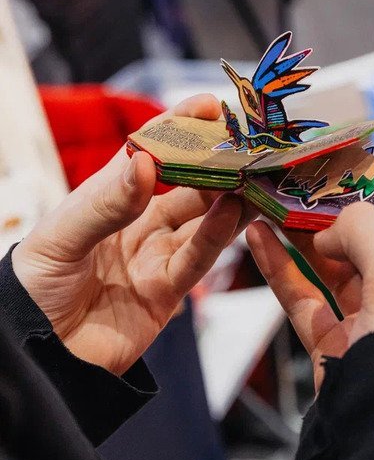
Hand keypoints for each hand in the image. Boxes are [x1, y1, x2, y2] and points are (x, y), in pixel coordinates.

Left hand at [13, 95, 253, 375]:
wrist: (36, 353)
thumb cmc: (33, 285)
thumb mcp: (61, 236)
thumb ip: (107, 202)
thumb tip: (146, 160)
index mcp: (108, 195)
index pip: (149, 150)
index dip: (179, 126)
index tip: (211, 106)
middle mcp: (137, 220)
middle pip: (185, 183)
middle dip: (216, 162)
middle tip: (247, 144)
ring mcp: (154, 253)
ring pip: (202, 218)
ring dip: (228, 196)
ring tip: (254, 175)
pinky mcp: (167, 290)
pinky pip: (197, 258)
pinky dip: (219, 236)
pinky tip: (236, 212)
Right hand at [247, 169, 373, 391]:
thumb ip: (366, 233)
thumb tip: (331, 228)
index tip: (361, 168)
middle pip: (369, 244)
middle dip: (335, 213)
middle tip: (305, 186)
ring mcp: (367, 324)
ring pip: (329, 268)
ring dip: (300, 237)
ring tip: (274, 206)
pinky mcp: (332, 346)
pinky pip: (301, 297)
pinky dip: (279, 268)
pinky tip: (259, 241)